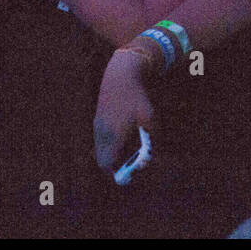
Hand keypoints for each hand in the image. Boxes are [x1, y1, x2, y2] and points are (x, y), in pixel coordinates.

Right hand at [93, 50, 155, 171]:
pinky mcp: (98, 121)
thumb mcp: (150, 117)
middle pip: (102, 161)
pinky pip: (101, 142)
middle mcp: (102, 133)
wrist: (120, 76)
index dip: (117, 173)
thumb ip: (152, 140)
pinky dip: (110, 146)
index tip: (129, 174)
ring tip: (127, 148)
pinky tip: (122, 135)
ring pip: (100, 152)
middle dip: (114, 167)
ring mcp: (98, 127)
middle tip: (129, 165)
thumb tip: (153, 157)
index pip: (107, 164)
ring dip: (112, 156)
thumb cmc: (137, 97)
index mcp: (113, 135)